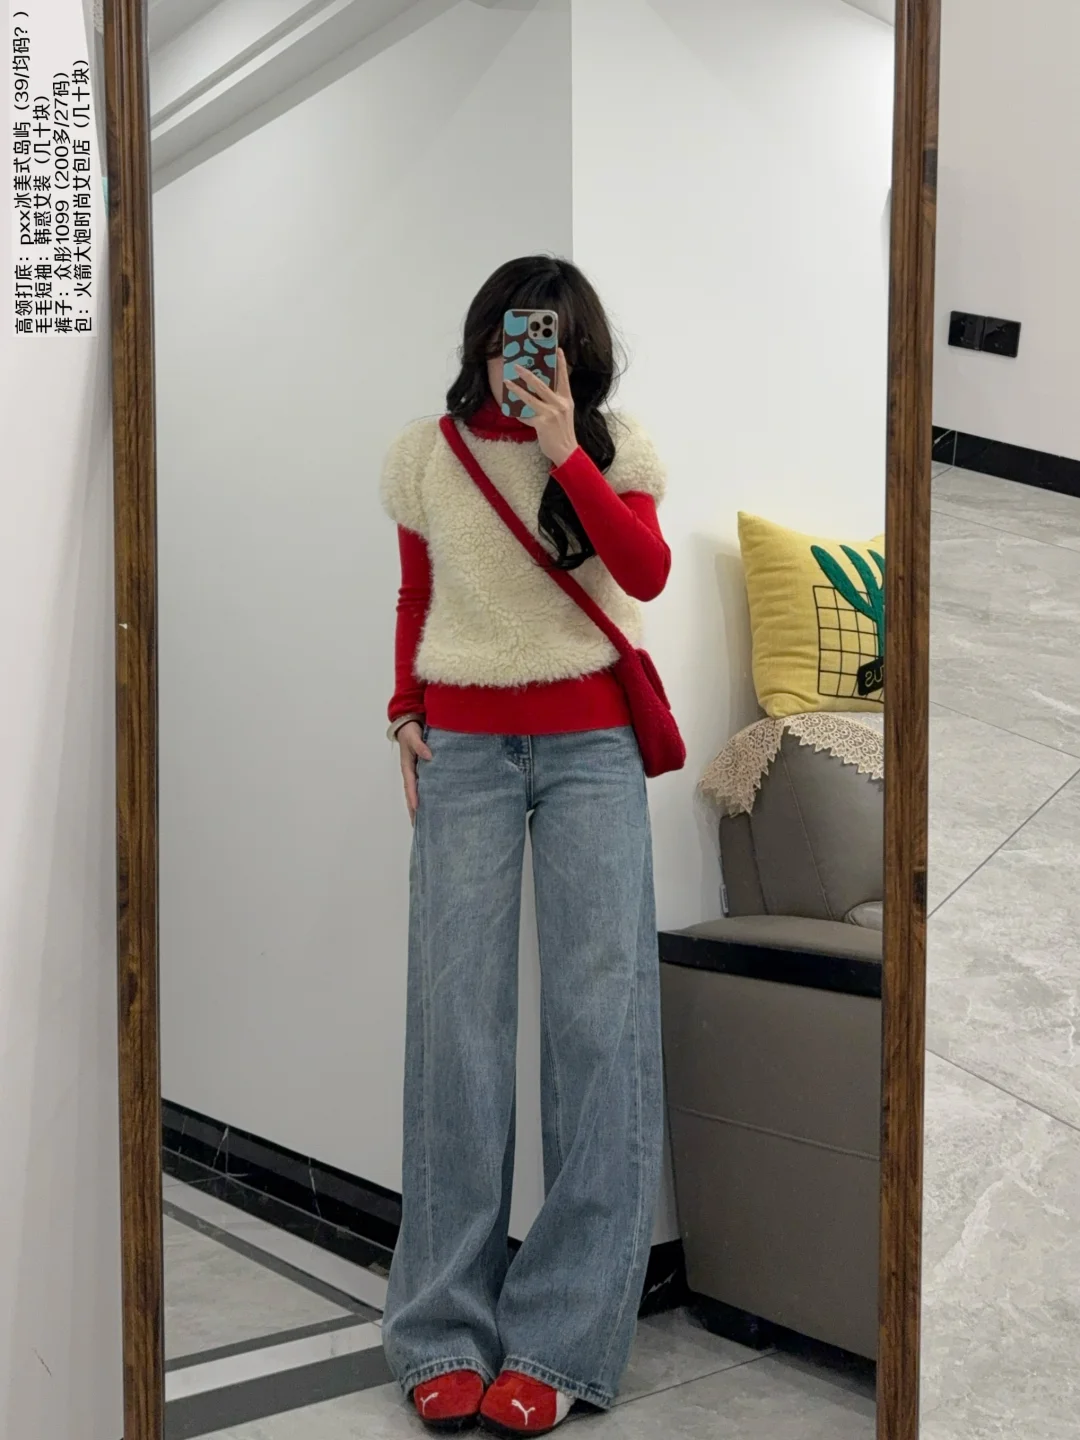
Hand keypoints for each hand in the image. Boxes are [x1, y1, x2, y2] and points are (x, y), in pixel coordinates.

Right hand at [397, 722, 431, 823]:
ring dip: (419, 806)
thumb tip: (428, 756)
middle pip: (411, 793)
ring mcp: (416, 772)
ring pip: (417, 792)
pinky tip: (433, 803)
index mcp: (407, 766)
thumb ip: (420, 746)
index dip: (413, 797)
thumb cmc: (410, 730)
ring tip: (424, 821)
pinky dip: (426, 795)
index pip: (410, 784)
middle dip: (413, 809)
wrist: (410, 723)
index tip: (417, 809)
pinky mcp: (422, 770)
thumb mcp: (413, 736)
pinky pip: (424, 785)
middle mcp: (411, 772)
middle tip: (418, 824)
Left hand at [506, 348, 576, 467]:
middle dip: (527, 374)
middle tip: (516, 366)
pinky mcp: (542, 423)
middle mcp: (559, 404)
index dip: (561, 363)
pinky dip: (520, 414)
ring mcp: (551, 413)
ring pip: (529, 398)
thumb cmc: (563, 432)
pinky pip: (527, 416)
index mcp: (566, 399)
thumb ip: (554, 401)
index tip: (558, 350)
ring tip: (507, 382)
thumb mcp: (564, 413)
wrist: (566, 451)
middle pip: (541, 385)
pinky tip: (512, 411)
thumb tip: (538, 391)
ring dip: (516, 389)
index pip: (564, 378)